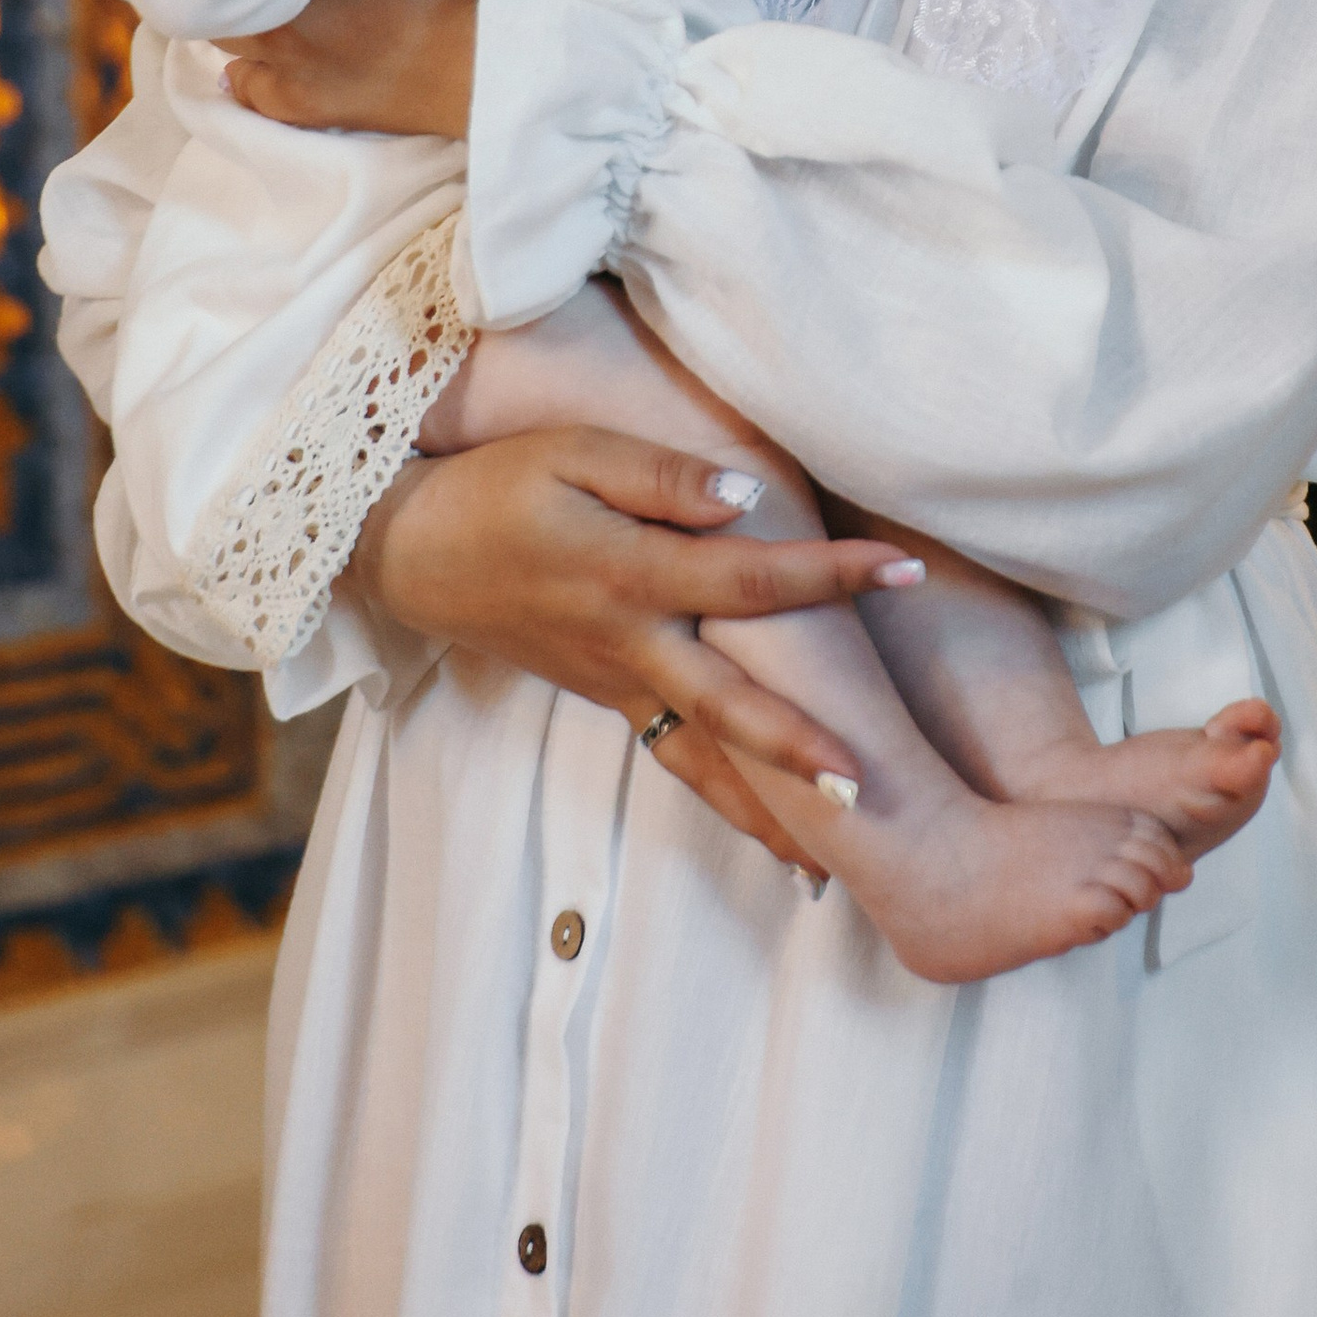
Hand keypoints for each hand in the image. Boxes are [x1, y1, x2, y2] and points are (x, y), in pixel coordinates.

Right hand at [354, 429, 915, 861]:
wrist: (414, 553)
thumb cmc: (497, 488)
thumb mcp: (571, 454)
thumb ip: (661, 476)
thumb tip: (745, 498)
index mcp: (629, 574)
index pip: (748, 577)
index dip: (829, 573)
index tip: (902, 567)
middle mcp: (629, 643)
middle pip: (728, 704)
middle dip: (800, 745)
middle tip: (870, 788)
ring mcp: (617, 681)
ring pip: (703, 755)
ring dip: (768, 806)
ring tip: (835, 862)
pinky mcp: (608, 697)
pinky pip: (677, 756)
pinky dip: (727, 798)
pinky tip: (775, 837)